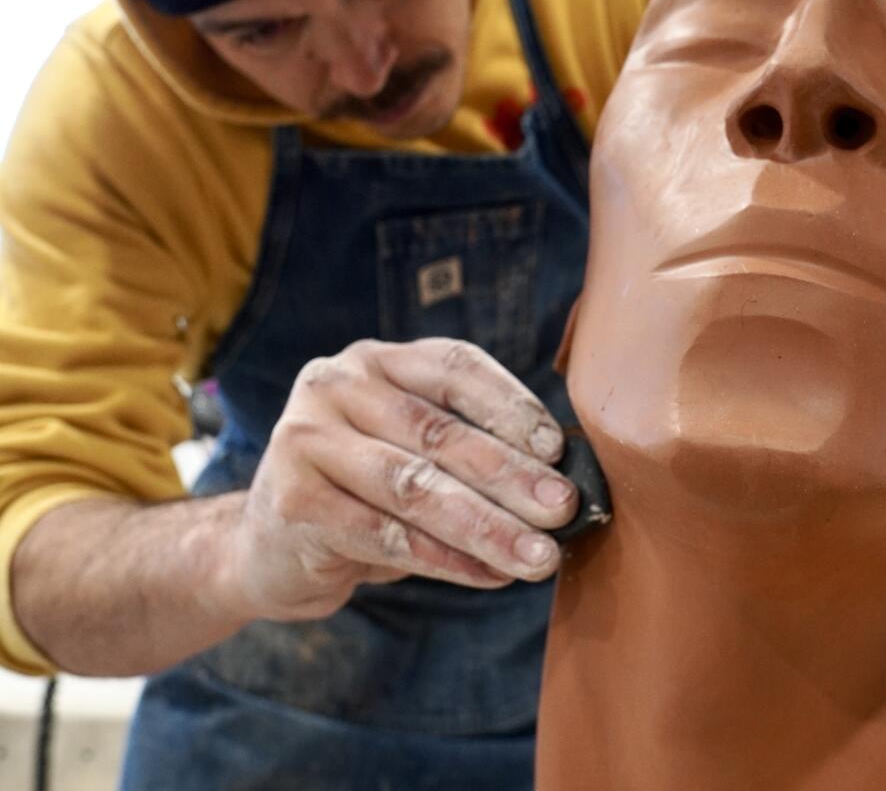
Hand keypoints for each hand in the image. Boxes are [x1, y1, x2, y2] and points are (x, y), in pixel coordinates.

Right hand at [223, 338, 578, 621]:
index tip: (557, 448)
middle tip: (564, 510)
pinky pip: (386, 535)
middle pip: (439, 432)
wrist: (269, 545)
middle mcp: (336, 385)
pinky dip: (446, 560)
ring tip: (539, 557)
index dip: (511, 405)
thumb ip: (470, 451)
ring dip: (487, 526)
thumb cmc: (366, 494)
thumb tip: (562, 484)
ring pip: (415, 488)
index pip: (454, 368)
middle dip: (511, 476)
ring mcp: (305, 438)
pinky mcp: (292, 500)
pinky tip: (490, 576)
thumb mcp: (412, 453)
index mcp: (377, 361)